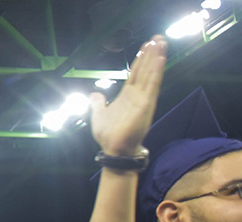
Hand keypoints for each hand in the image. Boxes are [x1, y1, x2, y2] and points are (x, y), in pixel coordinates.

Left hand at [90, 35, 167, 155]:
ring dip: (156, 58)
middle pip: (146, 69)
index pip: (135, 73)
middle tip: (158, 37)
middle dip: (151, 53)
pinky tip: (161, 59)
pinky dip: (156, 72)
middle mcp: (138, 95)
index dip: (141, 59)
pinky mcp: (146, 105)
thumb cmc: (109, 134)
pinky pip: (152, 85)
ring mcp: (143, 99)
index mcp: (127, 96)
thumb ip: (97, 103)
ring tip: (161, 42)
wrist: (114, 149)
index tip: (146, 45)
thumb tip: (95, 94)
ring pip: (151, 74)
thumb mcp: (98, 115)